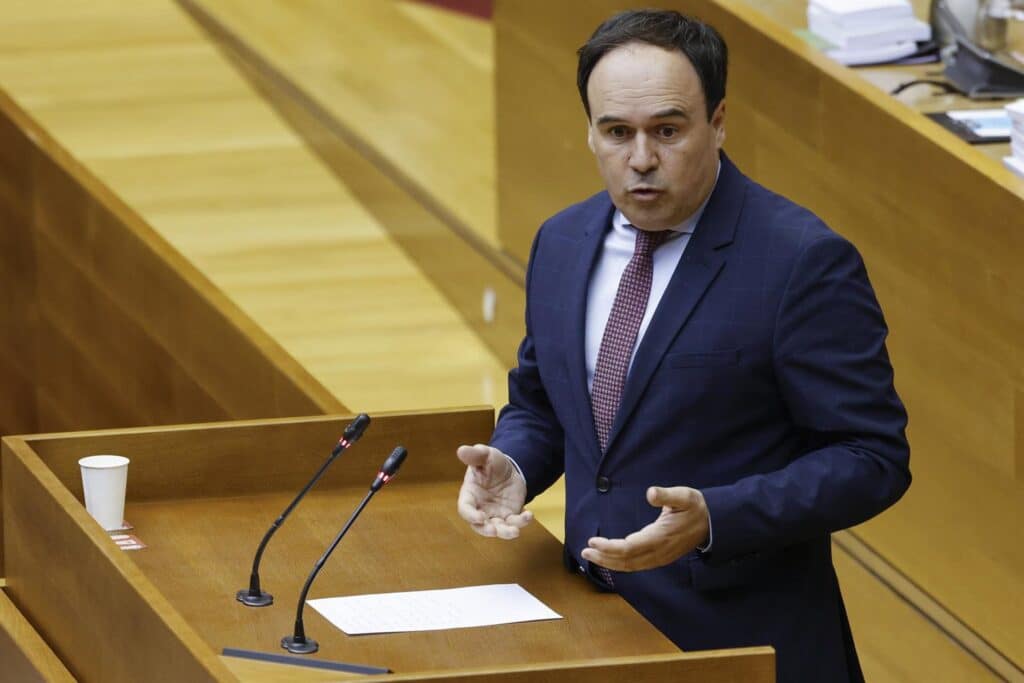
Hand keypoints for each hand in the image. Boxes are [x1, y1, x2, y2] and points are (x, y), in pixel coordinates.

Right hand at [456, 444, 531, 538]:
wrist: (509, 468)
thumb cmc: (491, 463)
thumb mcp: (485, 455)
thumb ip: (474, 454)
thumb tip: (461, 450)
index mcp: (470, 495)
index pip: (465, 509)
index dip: (470, 515)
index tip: (480, 517)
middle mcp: (480, 508)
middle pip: (480, 526)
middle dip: (486, 530)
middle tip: (494, 530)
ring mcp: (495, 514)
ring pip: (498, 529)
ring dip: (505, 532)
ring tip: (515, 531)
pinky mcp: (509, 515)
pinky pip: (514, 523)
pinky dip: (522, 522)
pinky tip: (529, 515)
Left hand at [581, 486, 708, 571]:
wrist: (713, 524)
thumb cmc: (696, 508)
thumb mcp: (684, 496)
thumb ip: (667, 495)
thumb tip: (651, 493)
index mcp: (661, 537)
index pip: (630, 547)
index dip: (610, 547)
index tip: (593, 542)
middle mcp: (659, 551)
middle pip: (626, 560)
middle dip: (604, 557)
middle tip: (585, 552)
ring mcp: (660, 557)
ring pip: (630, 566)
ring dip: (609, 563)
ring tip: (591, 556)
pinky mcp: (660, 558)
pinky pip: (636, 565)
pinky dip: (620, 564)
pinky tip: (610, 560)